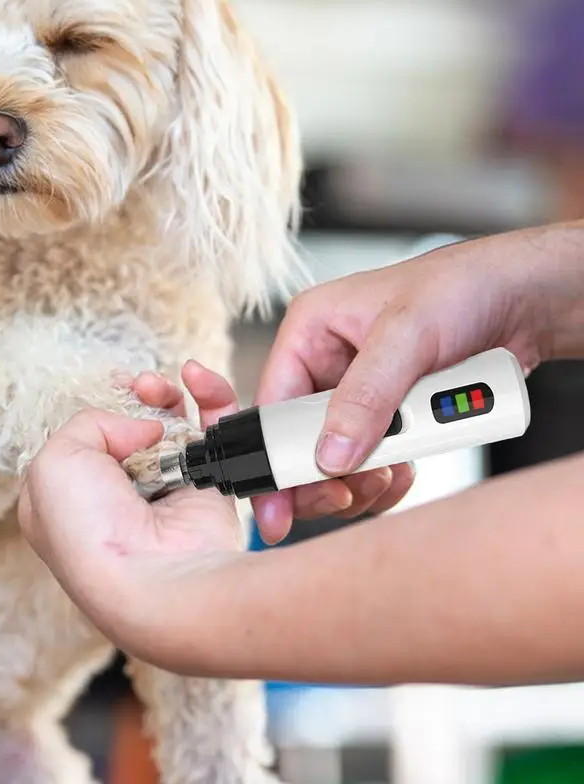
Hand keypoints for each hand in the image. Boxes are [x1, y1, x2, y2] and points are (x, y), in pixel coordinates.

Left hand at [18, 361, 244, 656]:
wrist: (156, 579)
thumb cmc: (90, 530)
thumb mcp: (55, 461)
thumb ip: (89, 422)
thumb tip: (142, 426)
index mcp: (68, 495)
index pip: (85, 438)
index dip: (101, 407)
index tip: (115, 384)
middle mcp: (116, 494)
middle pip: (130, 426)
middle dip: (136, 397)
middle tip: (140, 386)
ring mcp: (163, 490)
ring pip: (171, 424)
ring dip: (168, 395)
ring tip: (160, 387)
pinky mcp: (207, 488)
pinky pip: (212, 432)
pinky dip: (210, 400)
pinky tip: (196, 382)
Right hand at [252, 231, 555, 542]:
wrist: (521, 301)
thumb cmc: (462, 288)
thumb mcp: (408, 335)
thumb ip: (367, 395)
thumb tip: (333, 451)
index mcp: (309, 333)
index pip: (272, 406)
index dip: (274, 457)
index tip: (281, 505)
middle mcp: (324, 366)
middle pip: (299, 442)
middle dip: (325, 474)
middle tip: (349, 492)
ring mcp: (355, 396)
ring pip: (336, 462)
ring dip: (363, 480)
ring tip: (392, 471)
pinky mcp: (386, 418)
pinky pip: (371, 465)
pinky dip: (387, 480)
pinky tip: (407, 470)